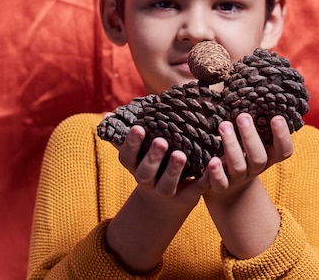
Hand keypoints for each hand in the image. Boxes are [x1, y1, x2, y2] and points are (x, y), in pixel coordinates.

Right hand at [106, 125, 210, 272]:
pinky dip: (202, 180)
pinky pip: (194, 190)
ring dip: (173, 170)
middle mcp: (148, 182)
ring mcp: (166, 192)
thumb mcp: (139, 154)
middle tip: (161, 141)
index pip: (127, 158)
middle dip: (152, 157)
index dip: (131, 144)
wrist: (165, 204)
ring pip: (167, 185)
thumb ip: (128, 135)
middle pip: (145, 173)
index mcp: (136, 167)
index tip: (139, 127)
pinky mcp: (186, 198)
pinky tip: (210, 165)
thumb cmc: (152, 167)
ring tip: (180, 155)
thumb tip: (108, 114)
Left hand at [202, 113, 291, 257]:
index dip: (282, 136)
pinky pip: (220, 183)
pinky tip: (212, 162)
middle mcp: (255, 168)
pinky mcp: (221, 186)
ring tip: (224, 125)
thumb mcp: (249, 137)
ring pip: (239, 166)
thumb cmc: (241, 150)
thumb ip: (253, 120)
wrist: (227, 185)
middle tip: (243, 116)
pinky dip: (216, 173)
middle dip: (251, 136)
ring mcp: (238, 178)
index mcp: (268, 155)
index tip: (277, 117)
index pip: (283, 151)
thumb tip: (249, 85)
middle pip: (258, 157)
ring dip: (232, 146)